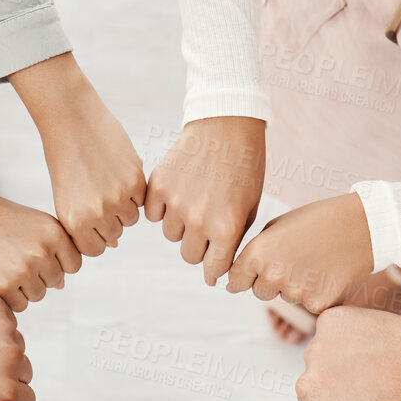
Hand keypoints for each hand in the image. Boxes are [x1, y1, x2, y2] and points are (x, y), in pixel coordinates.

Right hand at [0, 169, 81, 311]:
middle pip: (54, 281)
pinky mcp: (2, 285)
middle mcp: (42, 250)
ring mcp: (22, 269)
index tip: (34, 251)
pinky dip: (8, 296)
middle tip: (12, 256)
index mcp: (54, 231)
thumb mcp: (31, 223)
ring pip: (38, 295)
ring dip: (23, 287)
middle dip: (37, 274)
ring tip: (3, 264)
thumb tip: (62, 285)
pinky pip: (19, 305)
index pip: (73, 265)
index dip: (55, 262)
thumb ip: (53, 250)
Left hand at [9, 53, 145, 257]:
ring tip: (108, 181)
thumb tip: (115, 244)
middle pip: (115, 234)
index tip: (92, 217)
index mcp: (73, 221)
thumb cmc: (66, 159)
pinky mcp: (134, 181)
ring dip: (124, 204)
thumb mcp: (67, 197)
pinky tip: (118, 171)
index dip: (96, 235)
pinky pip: (142, 199)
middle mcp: (95, 214)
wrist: (72, 121)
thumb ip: (86, 224)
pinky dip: (134, 189)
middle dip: (111, 219)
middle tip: (100, 193)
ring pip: (131, 218)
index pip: (95, 249)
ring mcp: (117, 199)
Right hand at [144, 117, 264, 284]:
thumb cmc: (245, 169)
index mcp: (227, 228)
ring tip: (196, 198)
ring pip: (171, 235)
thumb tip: (212, 275)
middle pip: (189, 256)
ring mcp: (176, 202)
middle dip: (199, 245)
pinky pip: (151, 214)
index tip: (215, 261)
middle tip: (208, 221)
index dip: (215, 267)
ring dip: (181, 224)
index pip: (213, 269)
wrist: (227, 125)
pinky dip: (162, 208)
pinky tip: (179, 190)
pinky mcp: (158, 186)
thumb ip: (232, 242)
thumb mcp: (249, 208)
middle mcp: (199, 220)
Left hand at [226, 193, 372, 311]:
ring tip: (316, 262)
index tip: (256, 271)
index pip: (236, 280)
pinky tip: (329, 274)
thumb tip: (233, 282)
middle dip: (272, 281)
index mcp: (258, 253)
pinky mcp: (318, 306)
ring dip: (295, 287)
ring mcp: (296, 293)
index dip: (246, 276)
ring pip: (285, 298)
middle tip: (296, 260)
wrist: (362, 226)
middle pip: (260, 292)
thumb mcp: (277, 227)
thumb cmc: (318, 221)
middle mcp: (274, 275)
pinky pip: (308, 307)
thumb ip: (254, 253)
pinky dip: (317, 295)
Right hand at [296, 308, 400, 400]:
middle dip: (331, 388)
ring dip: (338, 358)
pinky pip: (332, 329)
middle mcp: (307, 386)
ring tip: (373, 363)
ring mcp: (316, 350)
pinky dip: (346, 333)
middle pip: (310, 388)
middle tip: (367, 385)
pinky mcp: (330, 322)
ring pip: (320, 357)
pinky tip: (372, 342)